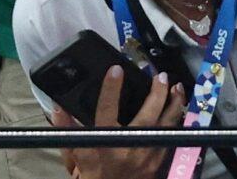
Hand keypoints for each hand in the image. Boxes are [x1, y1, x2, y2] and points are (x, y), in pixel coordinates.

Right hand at [51, 67, 183, 178]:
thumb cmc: (92, 177)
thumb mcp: (74, 158)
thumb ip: (66, 132)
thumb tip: (57, 107)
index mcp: (104, 145)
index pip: (107, 112)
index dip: (111, 89)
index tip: (116, 69)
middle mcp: (128, 150)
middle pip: (147, 118)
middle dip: (156, 95)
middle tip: (162, 76)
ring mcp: (146, 159)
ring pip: (165, 128)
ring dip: (173, 107)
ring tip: (178, 88)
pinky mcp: (157, 166)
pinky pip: (170, 140)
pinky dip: (176, 123)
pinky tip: (178, 111)